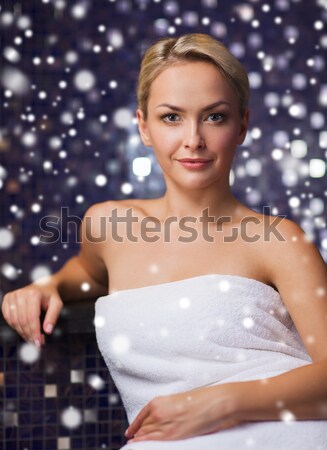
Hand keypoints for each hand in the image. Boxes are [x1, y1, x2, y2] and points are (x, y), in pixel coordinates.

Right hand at [1, 281, 62, 346]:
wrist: (42, 286)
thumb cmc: (50, 297)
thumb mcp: (57, 304)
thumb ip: (53, 317)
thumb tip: (47, 331)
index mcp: (33, 294)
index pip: (32, 318)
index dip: (34, 332)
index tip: (38, 343)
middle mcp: (21, 294)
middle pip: (22, 321)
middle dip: (29, 334)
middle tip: (36, 343)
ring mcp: (12, 296)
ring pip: (14, 321)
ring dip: (22, 333)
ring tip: (31, 338)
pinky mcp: (7, 299)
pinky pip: (8, 318)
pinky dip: (15, 327)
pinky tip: (24, 330)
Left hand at [125, 383, 242, 442]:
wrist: (212, 403)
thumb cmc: (198, 400)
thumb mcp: (177, 401)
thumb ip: (166, 409)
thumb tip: (160, 419)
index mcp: (158, 402)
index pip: (141, 416)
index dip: (134, 425)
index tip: (130, 432)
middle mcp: (157, 413)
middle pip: (142, 427)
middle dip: (137, 433)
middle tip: (132, 440)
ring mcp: (164, 425)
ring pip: (145, 434)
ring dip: (139, 439)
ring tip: (134, 445)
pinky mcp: (172, 436)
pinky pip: (152, 441)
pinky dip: (144, 443)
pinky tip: (139, 446)